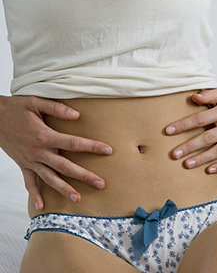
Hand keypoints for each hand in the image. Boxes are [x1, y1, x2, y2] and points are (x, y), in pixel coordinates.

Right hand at [0, 95, 112, 209]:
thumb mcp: (36, 102)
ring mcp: (30, 161)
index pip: (74, 143)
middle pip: (65, 167)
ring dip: (64, 189)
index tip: (108, 150)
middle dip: (84, 176)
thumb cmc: (16, 108)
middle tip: (101, 184)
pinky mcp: (22, 165)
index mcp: (45, 136)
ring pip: (50, 179)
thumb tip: (77, 115)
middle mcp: (38, 152)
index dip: (92, 147)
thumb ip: (57, 108)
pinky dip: (34, 195)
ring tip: (78, 199)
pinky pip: (29, 182)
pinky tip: (42, 206)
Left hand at [165, 87, 216, 173]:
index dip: (184, 125)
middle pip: (208, 137)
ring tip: (186, 164)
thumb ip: (207, 95)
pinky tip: (208, 170)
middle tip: (174, 154)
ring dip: (202, 158)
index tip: (168, 131)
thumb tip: (193, 97)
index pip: (200, 118)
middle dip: (189, 146)